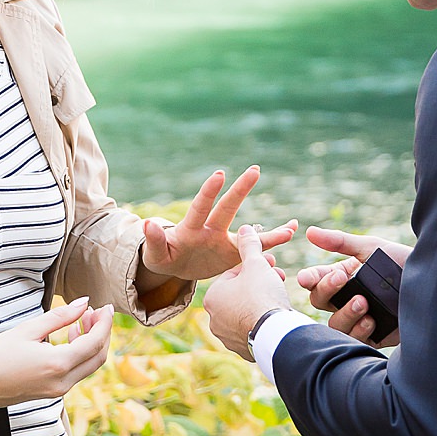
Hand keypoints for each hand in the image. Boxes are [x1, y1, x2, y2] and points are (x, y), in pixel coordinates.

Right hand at [0, 300, 112, 410]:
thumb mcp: (28, 329)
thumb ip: (60, 316)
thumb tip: (84, 303)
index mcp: (58, 364)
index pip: (95, 342)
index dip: (105, 323)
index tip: (107, 307)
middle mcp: (63, 382)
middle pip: (98, 357)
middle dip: (102, 333)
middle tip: (96, 312)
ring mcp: (59, 390)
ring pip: (89, 366)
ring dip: (91, 343)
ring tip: (82, 320)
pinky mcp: (53, 392)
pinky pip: (76, 372)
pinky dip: (80, 354)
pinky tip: (69, 337)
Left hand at [140, 166, 296, 285]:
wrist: (176, 266)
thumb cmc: (162, 255)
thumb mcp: (155, 253)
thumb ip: (153, 240)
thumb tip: (145, 224)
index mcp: (190, 228)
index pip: (200, 207)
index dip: (208, 192)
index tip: (219, 174)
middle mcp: (210, 229)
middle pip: (227, 208)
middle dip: (240, 189)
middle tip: (255, 170)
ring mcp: (224, 240)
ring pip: (249, 233)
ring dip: (269, 228)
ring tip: (291, 222)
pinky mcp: (234, 254)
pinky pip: (256, 249)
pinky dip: (274, 241)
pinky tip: (291, 232)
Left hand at [203, 226, 290, 361]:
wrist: (274, 333)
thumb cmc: (261, 295)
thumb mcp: (255, 264)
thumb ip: (248, 245)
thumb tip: (245, 229)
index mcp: (211, 297)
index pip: (234, 275)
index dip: (255, 266)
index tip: (270, 263)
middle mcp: (214, 319)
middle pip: (241, 294)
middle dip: (259, 284)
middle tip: (278, 277)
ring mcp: (228, 337)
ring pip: (247, 312)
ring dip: (262, 302)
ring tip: (279, 297)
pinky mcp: (244, 350)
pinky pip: (254, 330)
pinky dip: (264, 322)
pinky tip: (276, 318)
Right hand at [297, 227, 410, 345]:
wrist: (434, 282)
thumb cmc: (402, 262)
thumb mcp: (371, 248)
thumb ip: (340, 242)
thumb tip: (309, 232)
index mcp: (343, 277)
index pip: (316, 280)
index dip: (309, 279)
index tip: (307, 278)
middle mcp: (347, 298)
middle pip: (319, 302)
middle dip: (327, 291)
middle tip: (342, 279)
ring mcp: (359, 319)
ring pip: (334, 325)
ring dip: (345, 313)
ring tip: (362, 302)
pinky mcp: (374, 336)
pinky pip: (355, 340)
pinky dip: (360, 329)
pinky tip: (372, 320)